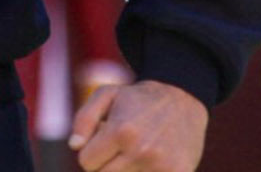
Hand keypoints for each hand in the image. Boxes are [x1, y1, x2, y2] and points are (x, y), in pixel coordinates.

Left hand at [67, 79, 205, 171]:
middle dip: (106, 164)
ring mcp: (161, 166)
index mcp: (121, 131)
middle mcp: (141, 150)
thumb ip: (84, 119)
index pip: (86, 162)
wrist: (185, 100)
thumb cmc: (140, 99)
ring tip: (138, 152)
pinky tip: (153, 162)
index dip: (91, 152)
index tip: (104, 141)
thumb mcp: (108, 95)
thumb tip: (75, 146)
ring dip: (127, 170)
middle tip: (121, 147)